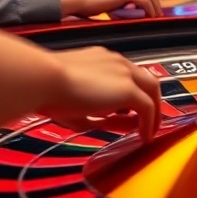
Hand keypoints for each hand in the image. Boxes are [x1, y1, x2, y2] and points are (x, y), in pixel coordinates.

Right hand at [38, 47, 161, 142]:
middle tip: (146, 121)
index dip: (129, 96)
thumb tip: (119, 124)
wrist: (43, 80)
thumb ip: (100, 115)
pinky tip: (144, 136)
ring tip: (149, 130)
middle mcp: (116, 63)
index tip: (127, 114)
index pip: (124, 76)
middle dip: (149, 101)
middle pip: (144, 80)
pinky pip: (147, 107)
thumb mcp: (76, 105)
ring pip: (151, 89)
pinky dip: (149, 122)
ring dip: (153, 110)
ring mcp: (125, 73)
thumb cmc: (48, 92)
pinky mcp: (129, 89)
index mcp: (101, 60)